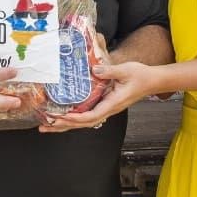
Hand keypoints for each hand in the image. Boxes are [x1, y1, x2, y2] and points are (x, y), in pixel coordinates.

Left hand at [39, 61, 165, 132]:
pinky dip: (73, 118)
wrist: (151, 80)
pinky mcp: (104, 104)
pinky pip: (87, 114)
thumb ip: (110, 71)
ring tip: (47, 126)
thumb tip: (95, 70)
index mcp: (112, 104)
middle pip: (83, 124)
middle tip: (44, 127)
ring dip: (65, 125)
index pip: (92, 116)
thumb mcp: (126, 70)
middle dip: (64, 126)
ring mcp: (106, 108)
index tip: (62, 116)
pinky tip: (63, 116)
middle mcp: (108, 109)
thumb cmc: (140, 75)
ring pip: (83, 122)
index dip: (76, 118)